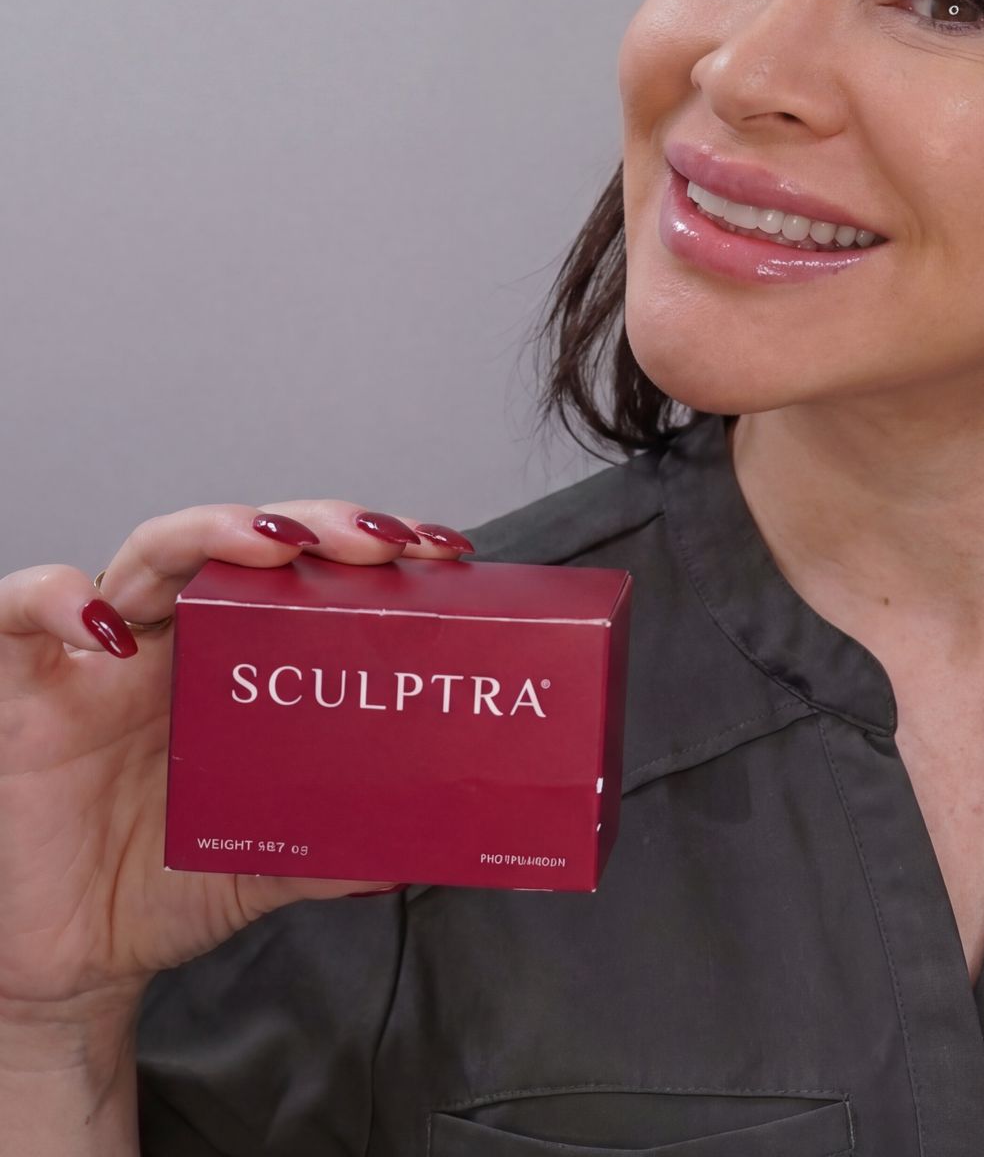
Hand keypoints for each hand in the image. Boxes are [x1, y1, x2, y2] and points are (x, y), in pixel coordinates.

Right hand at [0, 500, 473, 1025]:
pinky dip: (55, 601)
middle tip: (383, 540)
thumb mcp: (269, 862)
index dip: (368, 548)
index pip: (306, 570)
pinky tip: (108, 628)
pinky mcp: (22, 691)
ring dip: (216, 529)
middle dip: (317, 523)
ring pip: (151, 549)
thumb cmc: (168, 887)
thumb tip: (415, 850)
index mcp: (242, 661)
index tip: (439, 553)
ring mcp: (102, 657)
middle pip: (243, 542)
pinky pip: (16, 616)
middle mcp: (178, 640)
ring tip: (277, 546)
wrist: (76, 961)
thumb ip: (336, 846)